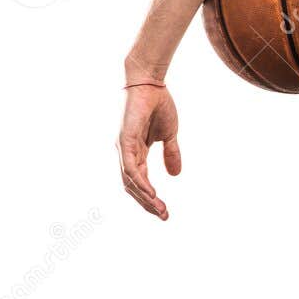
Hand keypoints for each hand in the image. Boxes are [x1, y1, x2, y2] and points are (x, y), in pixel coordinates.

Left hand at [117, 83, 180, 219]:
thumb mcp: (169, 134)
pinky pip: (130, 168)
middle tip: (164, 216)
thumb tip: (175, 175)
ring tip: (160, 209)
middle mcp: (125, 153)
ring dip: (145, 198)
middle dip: (147, 204)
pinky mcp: (124, 140)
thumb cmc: (158, 104)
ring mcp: (123, 147)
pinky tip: (151, 193)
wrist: (150, 82)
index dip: (150, 198)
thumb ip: (170, 153)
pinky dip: (140, 182)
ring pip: (130, 181)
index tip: (165, 211)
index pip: (139, 181)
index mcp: (135, 152)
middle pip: (132, 186)